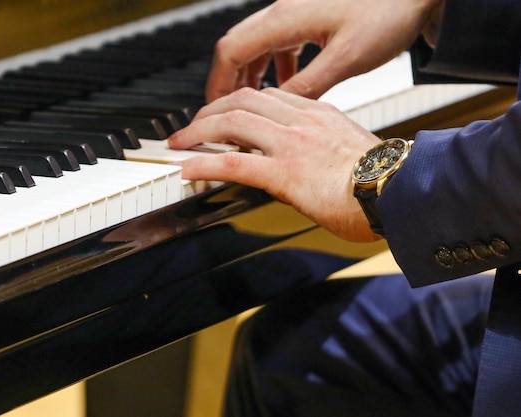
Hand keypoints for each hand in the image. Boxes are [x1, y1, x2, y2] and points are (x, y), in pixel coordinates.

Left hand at [168, 87, 382, 241]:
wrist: (403, 192)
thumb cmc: (386, 179)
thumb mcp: (353, 150)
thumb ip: (326, 146)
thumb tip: (308, 160)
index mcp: (320, 114)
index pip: (269, 96)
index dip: (239, 103)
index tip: (225, 114)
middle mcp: (302, 122)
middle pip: (243, 100)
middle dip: (210, 110)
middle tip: (193, 126)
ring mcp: (292, 144)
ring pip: (232, 123)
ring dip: (199, 131)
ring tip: (181, 143)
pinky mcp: (285, 173)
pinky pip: (234, 162)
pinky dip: (205, 163)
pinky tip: (188, 169)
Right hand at [206, 0, 442, 101]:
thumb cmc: (389, 12)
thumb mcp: (347, 58)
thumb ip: (309, 85)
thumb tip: (279, 109)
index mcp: (285, 19)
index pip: (231, 51)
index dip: (217, 85)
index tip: (212, 111)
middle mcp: (283, 11)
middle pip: (236, 46)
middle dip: (228, 81)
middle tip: (225, 113)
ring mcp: (294, 11)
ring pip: (255, 44)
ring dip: (250, 74)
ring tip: (253, 106)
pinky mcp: (308, 16)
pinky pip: (277, 42)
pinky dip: (273, 66)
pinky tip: (286, 85)